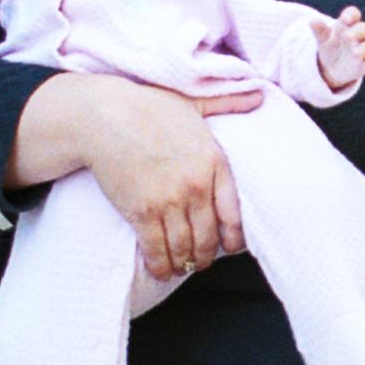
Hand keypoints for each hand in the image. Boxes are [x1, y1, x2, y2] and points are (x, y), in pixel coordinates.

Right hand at [15, 73, 247, 279]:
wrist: (105, 115)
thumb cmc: (149, 107)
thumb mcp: (195, 103)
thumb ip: (228, 103)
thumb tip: (259, 95)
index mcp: (214, 163)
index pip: (234, 215)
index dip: (234, 238)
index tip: (231, 246)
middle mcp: (196, 187)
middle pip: (208, 239)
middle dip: (205, 257)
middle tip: (200, 261)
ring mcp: (169, 202)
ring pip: (184, 249)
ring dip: (184, 264)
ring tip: (181, 266)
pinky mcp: (141, 212)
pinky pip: (156, 250)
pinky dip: (160, 266)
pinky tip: (161, 269)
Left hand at [313, 4, 364, 89]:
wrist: (333, 66)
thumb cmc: (330, 46)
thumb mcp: (322, 38)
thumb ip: (319, 30)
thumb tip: (313, 21)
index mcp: (346, 25)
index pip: (353, 14)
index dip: (351, 15)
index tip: (346, 18)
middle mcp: (357, 36)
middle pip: (363, 29)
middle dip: (357, 31)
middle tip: (348, 36)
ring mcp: (362, 50)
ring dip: (363, 49)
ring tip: (355, 53)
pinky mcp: (364, 65)